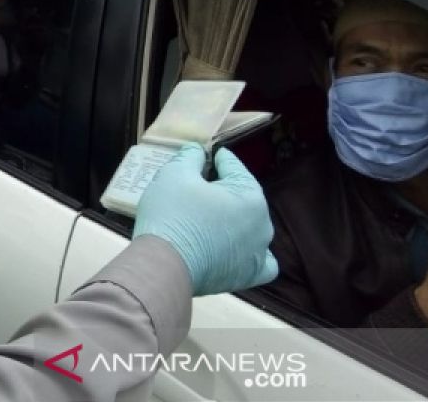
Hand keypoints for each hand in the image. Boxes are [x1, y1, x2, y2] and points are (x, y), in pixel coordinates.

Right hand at [133, 143, 277, 296]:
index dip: (213, 157)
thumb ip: (190, 157)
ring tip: (209, 219)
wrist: (164, 266)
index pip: (231, 166)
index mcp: (250, 195)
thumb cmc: (172, 214)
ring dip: (235, 220)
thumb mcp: (174, 174)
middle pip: (242, 196)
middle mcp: (263, 224)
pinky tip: (233, 248)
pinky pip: (257, 261)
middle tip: (195, 189)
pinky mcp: (248, 276)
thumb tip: (197, 151)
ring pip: (251, 228)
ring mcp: (258, 253)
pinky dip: (248, 253)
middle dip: (223, 190)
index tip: (200, 156)